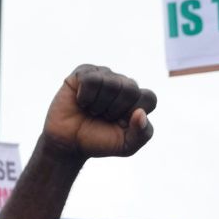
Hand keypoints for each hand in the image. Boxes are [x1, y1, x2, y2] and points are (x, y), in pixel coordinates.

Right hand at [39, 65, 156, 161]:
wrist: (69, 143)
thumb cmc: (99, 141)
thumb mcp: (126, 146)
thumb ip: (142, 133)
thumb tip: (140, 113)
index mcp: (137, 100)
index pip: (149, 98)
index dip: (133, 114)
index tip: (120, 124)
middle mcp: (123, 84)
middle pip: (131, 88)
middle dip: (115, 110)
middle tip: (104, 117)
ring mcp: (104, 75)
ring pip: (111, 83)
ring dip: (98, 104)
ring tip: (92, 110)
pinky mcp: (84, 72)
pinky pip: (91, 79)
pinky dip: (85, 96)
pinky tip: (81, 101)